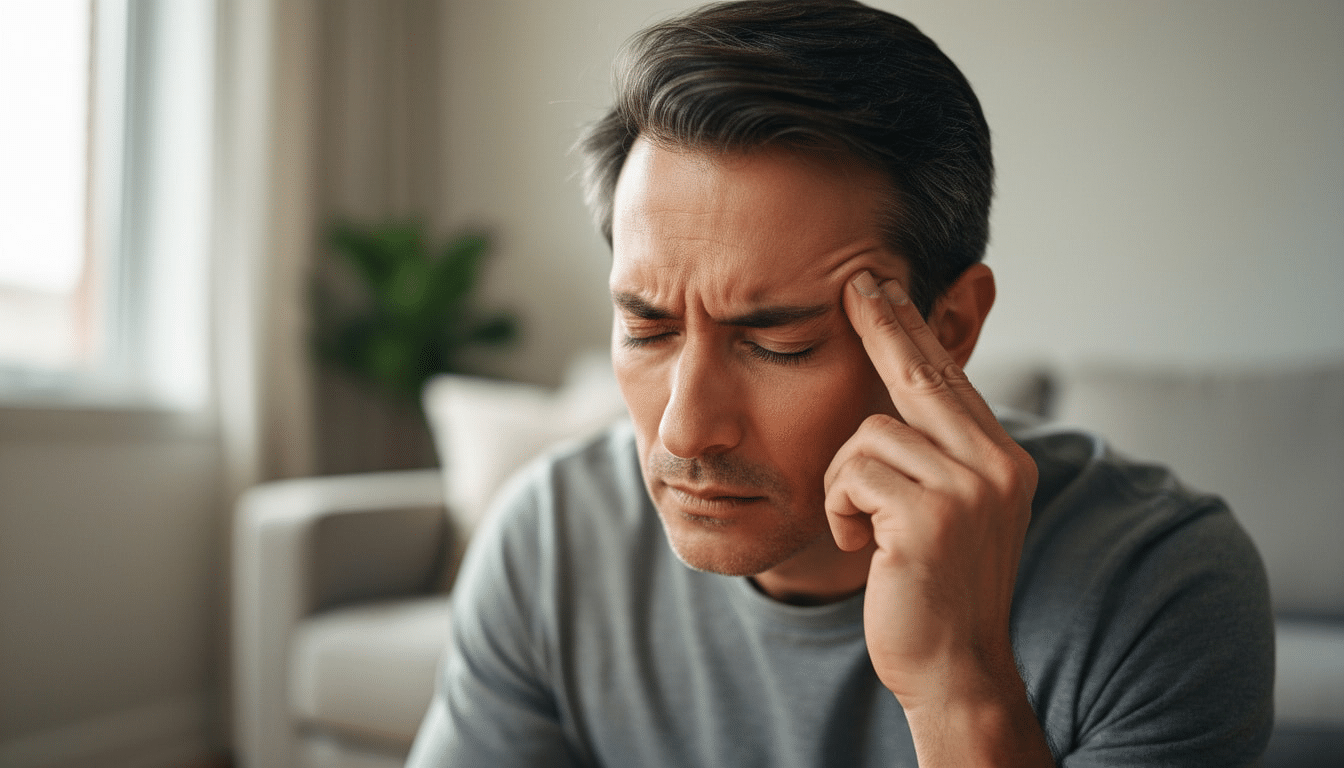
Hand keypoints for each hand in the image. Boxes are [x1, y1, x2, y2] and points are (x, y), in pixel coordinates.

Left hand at [825, 270, 1049, 764]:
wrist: (951, 670)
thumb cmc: (932, 590)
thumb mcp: (948, 513)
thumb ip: (938, 455)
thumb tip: (907, 386)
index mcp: (1003, 461)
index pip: (948, 378)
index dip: (913, 329)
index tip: (882, 287)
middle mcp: (997, 465)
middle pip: (920, 374)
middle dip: (883, 326)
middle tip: (856, 282)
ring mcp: (969, 489)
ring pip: (867, 433)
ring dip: (843, 482)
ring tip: (864, 529)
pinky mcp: (931, 516)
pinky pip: (851, 473)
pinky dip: (839, 508)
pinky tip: (865, 547)